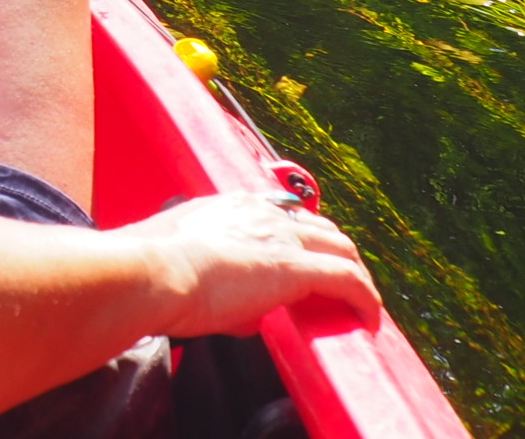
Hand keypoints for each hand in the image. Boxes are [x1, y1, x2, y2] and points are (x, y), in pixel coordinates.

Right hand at [126, 192, 382, 335]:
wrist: (155, 271)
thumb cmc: (155, 269)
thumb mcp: (188, 262)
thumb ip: (221, 280)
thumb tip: (246, 313)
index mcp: (235, 207)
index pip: (283, 218)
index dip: (299, 240)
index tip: (302, 259)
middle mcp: (264, 214)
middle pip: (320, 228)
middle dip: (335, 252)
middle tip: (340, 280)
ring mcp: (284, 238)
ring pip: (342, 248)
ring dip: (354, 273)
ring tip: (360, 301)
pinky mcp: (298, 268)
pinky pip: (348, 280)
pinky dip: (364, 299)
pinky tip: (369, 318)